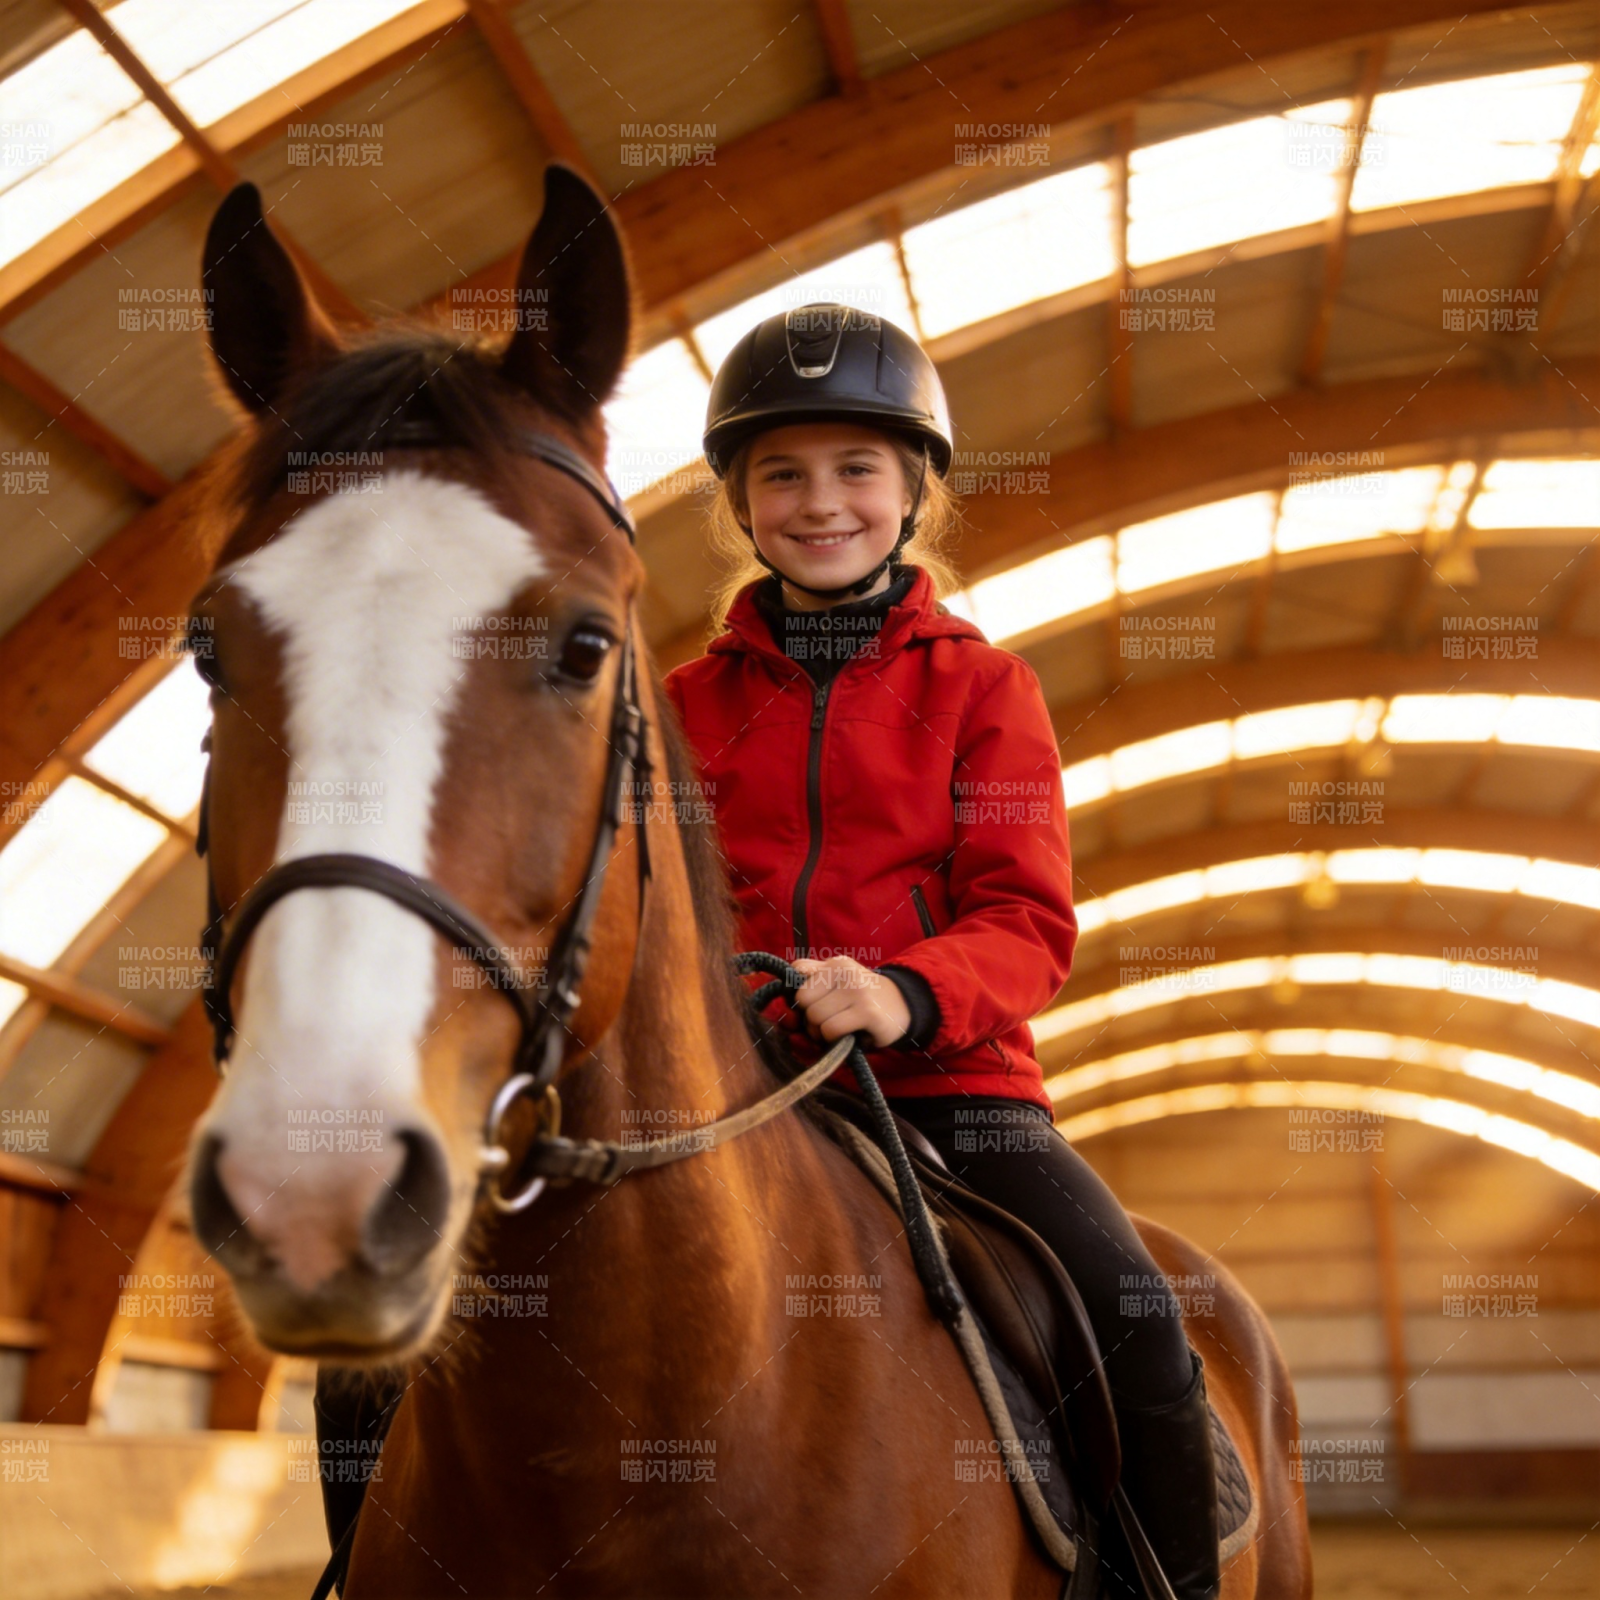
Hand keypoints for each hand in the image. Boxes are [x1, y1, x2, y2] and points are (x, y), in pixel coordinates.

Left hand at [789, 956, 910, 1049]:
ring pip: (815, 1018)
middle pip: (803, 1002)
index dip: (803, 1000)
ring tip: (840, 1029)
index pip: (797, 980)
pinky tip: (850, 1034)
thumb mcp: (838, 982)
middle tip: (829, 1022)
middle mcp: (846, 971)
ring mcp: (858, 991)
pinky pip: (831, 1030)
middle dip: (811, 1019)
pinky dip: (835, 1039)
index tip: (818, 1006)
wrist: (902, 1007)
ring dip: (822, 1032)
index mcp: (835, 963)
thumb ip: (810, 979)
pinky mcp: (868, 1012)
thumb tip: (783, 989)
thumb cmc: (861, 998)